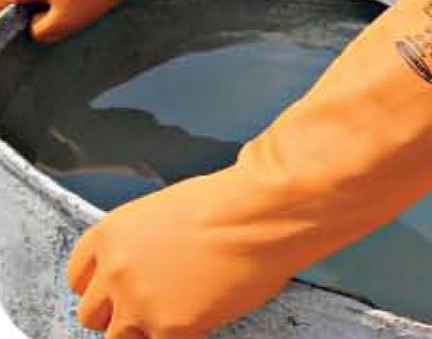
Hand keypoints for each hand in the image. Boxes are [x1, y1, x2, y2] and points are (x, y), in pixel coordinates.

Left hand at [67, 169, 291, 338]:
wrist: (256, 214)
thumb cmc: (227, 202)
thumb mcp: (168, 209)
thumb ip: (147, 240)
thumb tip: (157, 258)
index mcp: (111, 233)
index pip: (78, 277)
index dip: (101, 287)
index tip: (114, 292)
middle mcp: (115, 270)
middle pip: (92, 313)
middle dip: (119, 312)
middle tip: (147, 306)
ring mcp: (139, 302)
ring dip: (144, 330)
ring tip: (175, 315)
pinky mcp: (170, 327)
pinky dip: (183, 335)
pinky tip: (202, 317)